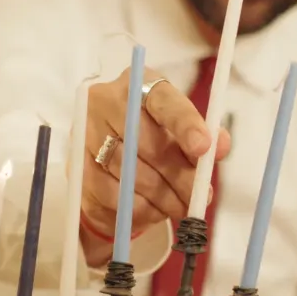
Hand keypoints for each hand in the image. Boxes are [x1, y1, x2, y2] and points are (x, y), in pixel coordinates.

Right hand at [79, 67, 230, 264]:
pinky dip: (136, 207)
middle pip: (146, 143)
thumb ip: (201, 137)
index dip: (185, 125)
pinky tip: (153, 211)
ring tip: (179, 208)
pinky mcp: (76, 165)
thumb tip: (220, 147)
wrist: (108, 152)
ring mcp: (85, 133)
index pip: (163, 101)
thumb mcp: (180, 131)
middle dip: (178, 176)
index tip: (204, 149)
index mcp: (137, 84)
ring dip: (160, 197)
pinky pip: (110, 193)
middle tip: (199, 198)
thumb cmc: (152, 136)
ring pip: (129, 172)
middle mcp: (105, 101)